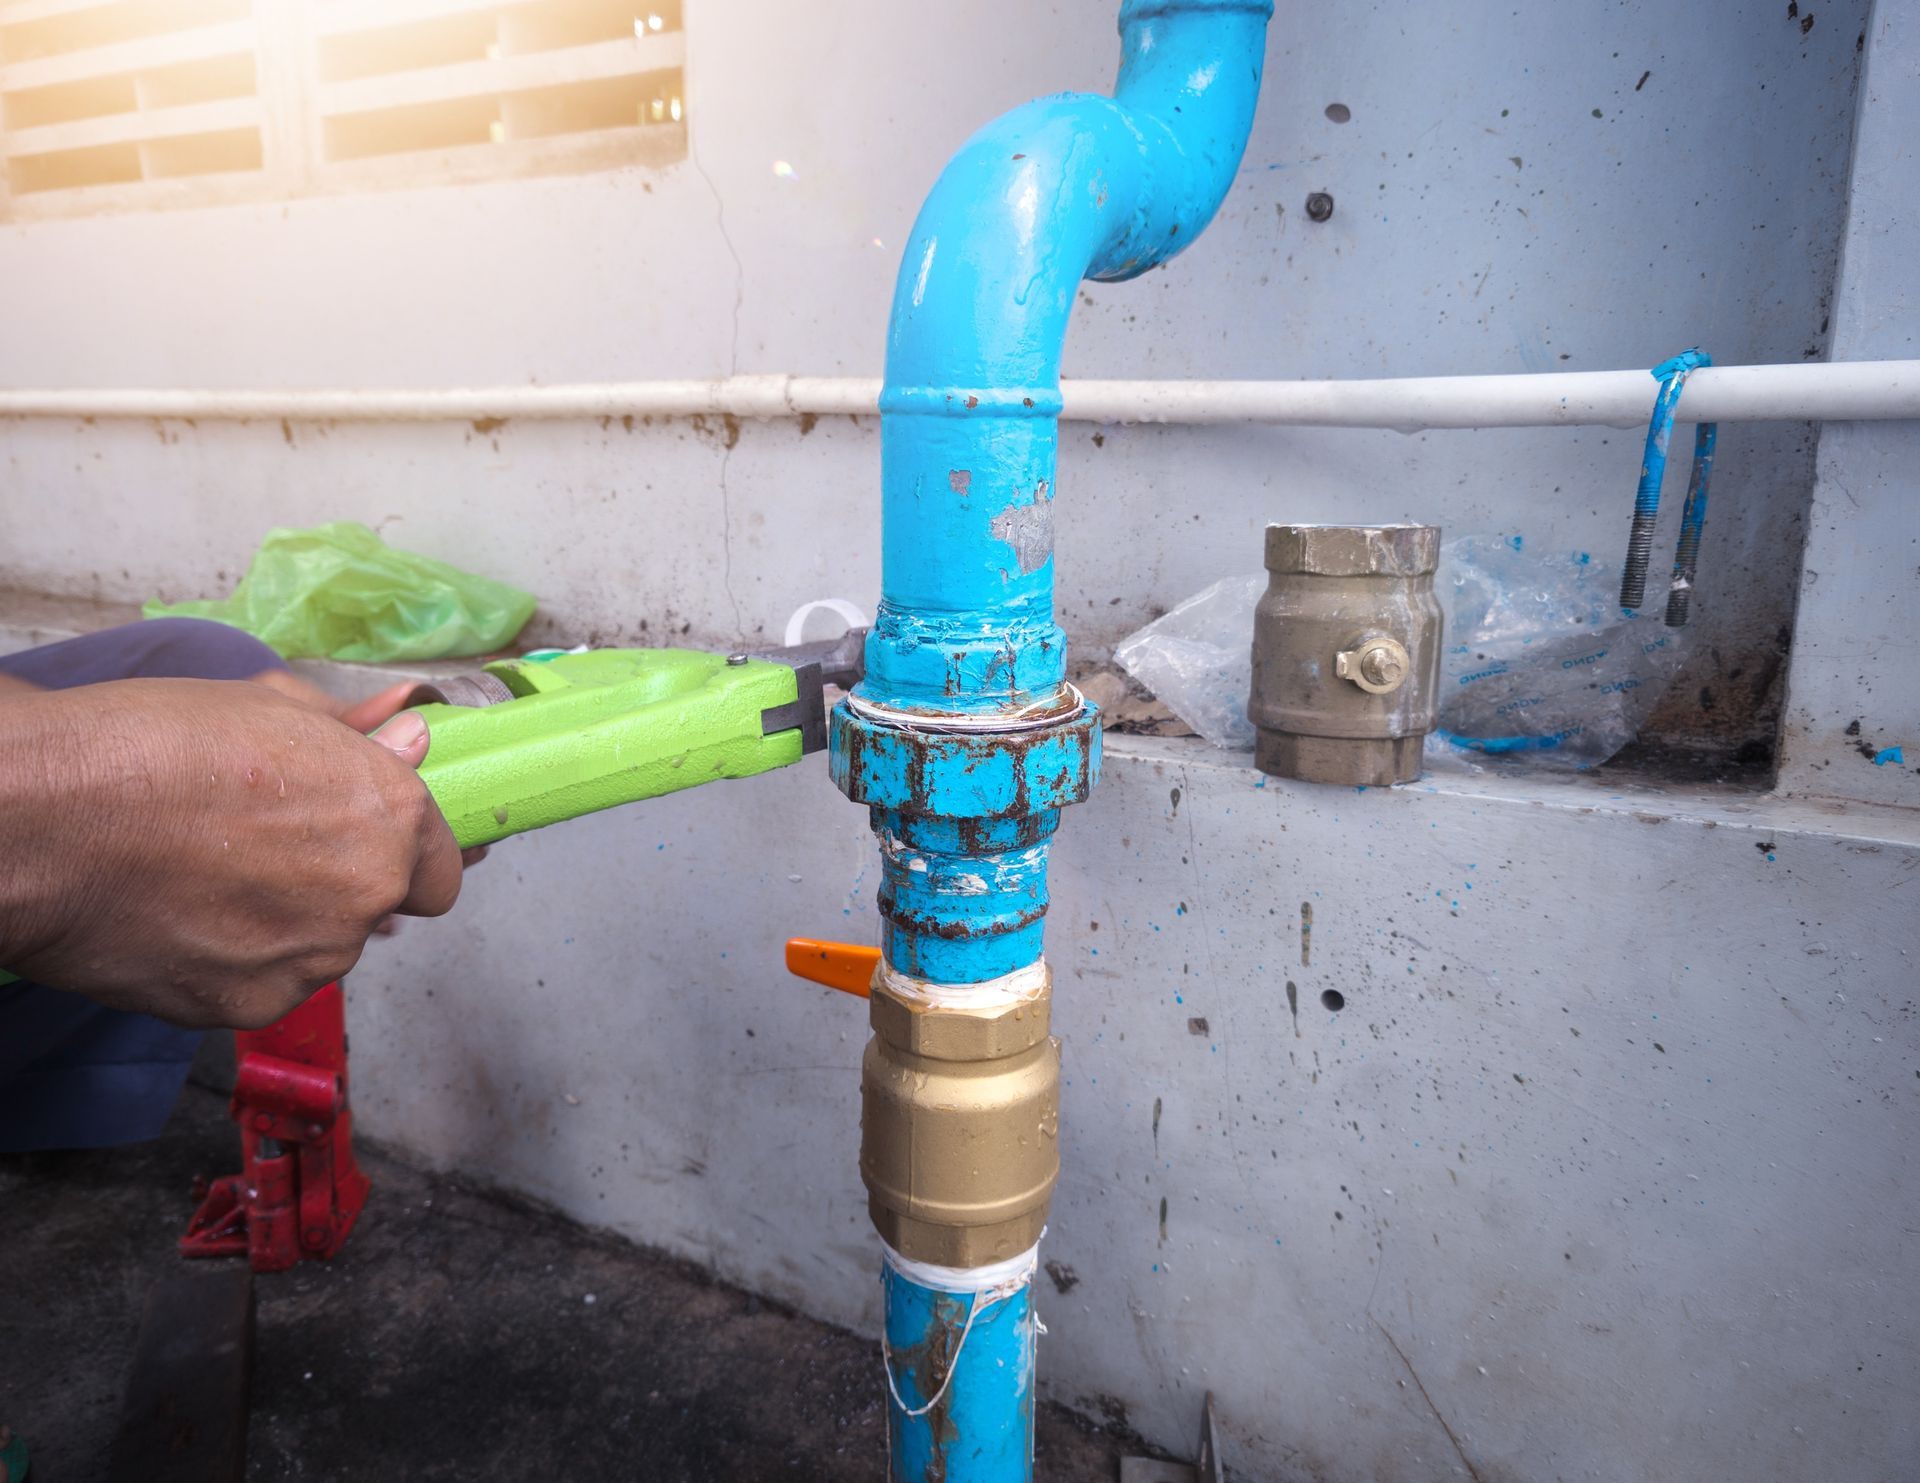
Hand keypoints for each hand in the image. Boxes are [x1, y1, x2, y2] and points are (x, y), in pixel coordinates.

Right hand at [0, 678, 463, 1027]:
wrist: (44, 819)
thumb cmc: (149, 746)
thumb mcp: (267, 706)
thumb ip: (353, 733)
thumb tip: (409, 733)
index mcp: (387, 815)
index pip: (443, 864)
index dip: (405, 852)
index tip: (365, 841)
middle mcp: (365, 894)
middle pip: (380, 909)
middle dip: (339, 885)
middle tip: (263, 851)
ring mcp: (309, 959)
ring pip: (320, 951)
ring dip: (286, 925)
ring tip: (205, 879)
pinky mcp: (248, 1006)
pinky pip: (263, 984)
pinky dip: (233, 961)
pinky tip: (181, 919)